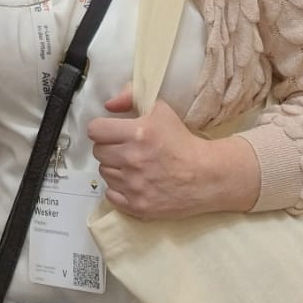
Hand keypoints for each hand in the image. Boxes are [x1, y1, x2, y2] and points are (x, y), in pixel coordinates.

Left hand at [88, 93, 256, 219]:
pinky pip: (110, 195)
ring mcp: (134, 185)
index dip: (102, 130)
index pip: (95, 130)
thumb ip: (130, 97)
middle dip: (109, 148)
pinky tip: (133, 183)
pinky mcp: (138, 206)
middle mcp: (132, 159)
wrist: (207, 176)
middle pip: (98, 152)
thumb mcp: (160, 109)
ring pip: (104, 173)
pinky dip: (119, 189)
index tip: (111, 133)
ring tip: (133, 166)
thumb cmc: (183, 141)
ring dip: (115, 168)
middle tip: (125, 149)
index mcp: (137, 133)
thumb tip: (108, 104)